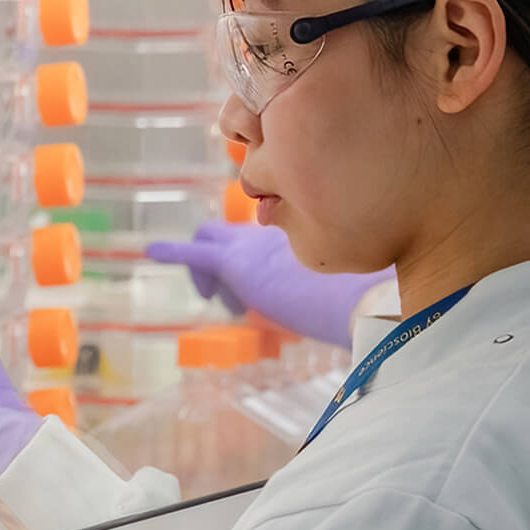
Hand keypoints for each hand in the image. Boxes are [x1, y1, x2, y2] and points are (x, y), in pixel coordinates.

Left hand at [146, 223, 392, 347]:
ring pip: (212, 242)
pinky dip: (173, 253)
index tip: (274, 283)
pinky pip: (194, 253)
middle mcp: (272, 226)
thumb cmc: (373, 288)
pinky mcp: (235, 263)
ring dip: (215, 276)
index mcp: (301, 225)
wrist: (364, 292)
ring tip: (238, 309)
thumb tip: (377, 296)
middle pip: (231, 230)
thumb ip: (351, 271)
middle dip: (227, 261)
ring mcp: (252, 242)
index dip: (261, 252)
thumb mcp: (360, 272)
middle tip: (242, 300)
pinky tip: (152, 253)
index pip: (269, 221)